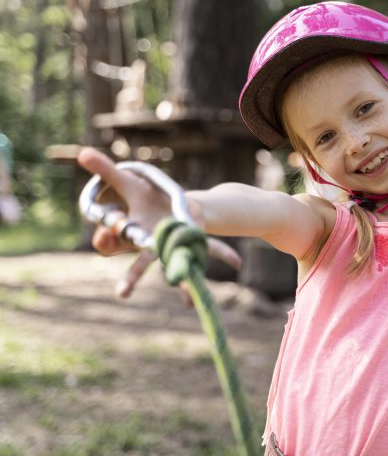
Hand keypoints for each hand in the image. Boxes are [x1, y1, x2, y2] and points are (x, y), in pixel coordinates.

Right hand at [77, 147, 240, 298]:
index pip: (115, 241)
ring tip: (189, 302)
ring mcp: (174, 245)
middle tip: (121, 293)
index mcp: (135, 233)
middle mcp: (153, 244)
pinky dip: (223, 253)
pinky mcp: (194, 238)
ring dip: (183, 282)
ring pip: (177, 263)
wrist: (168, 203)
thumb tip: (82, 153)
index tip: (104, 235)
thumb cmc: (145, 195)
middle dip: (131, 277)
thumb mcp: (127, 181)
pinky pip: (210, 248)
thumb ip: (105, 170)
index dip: (108, 238)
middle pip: (140, 263)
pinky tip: (236, 263)